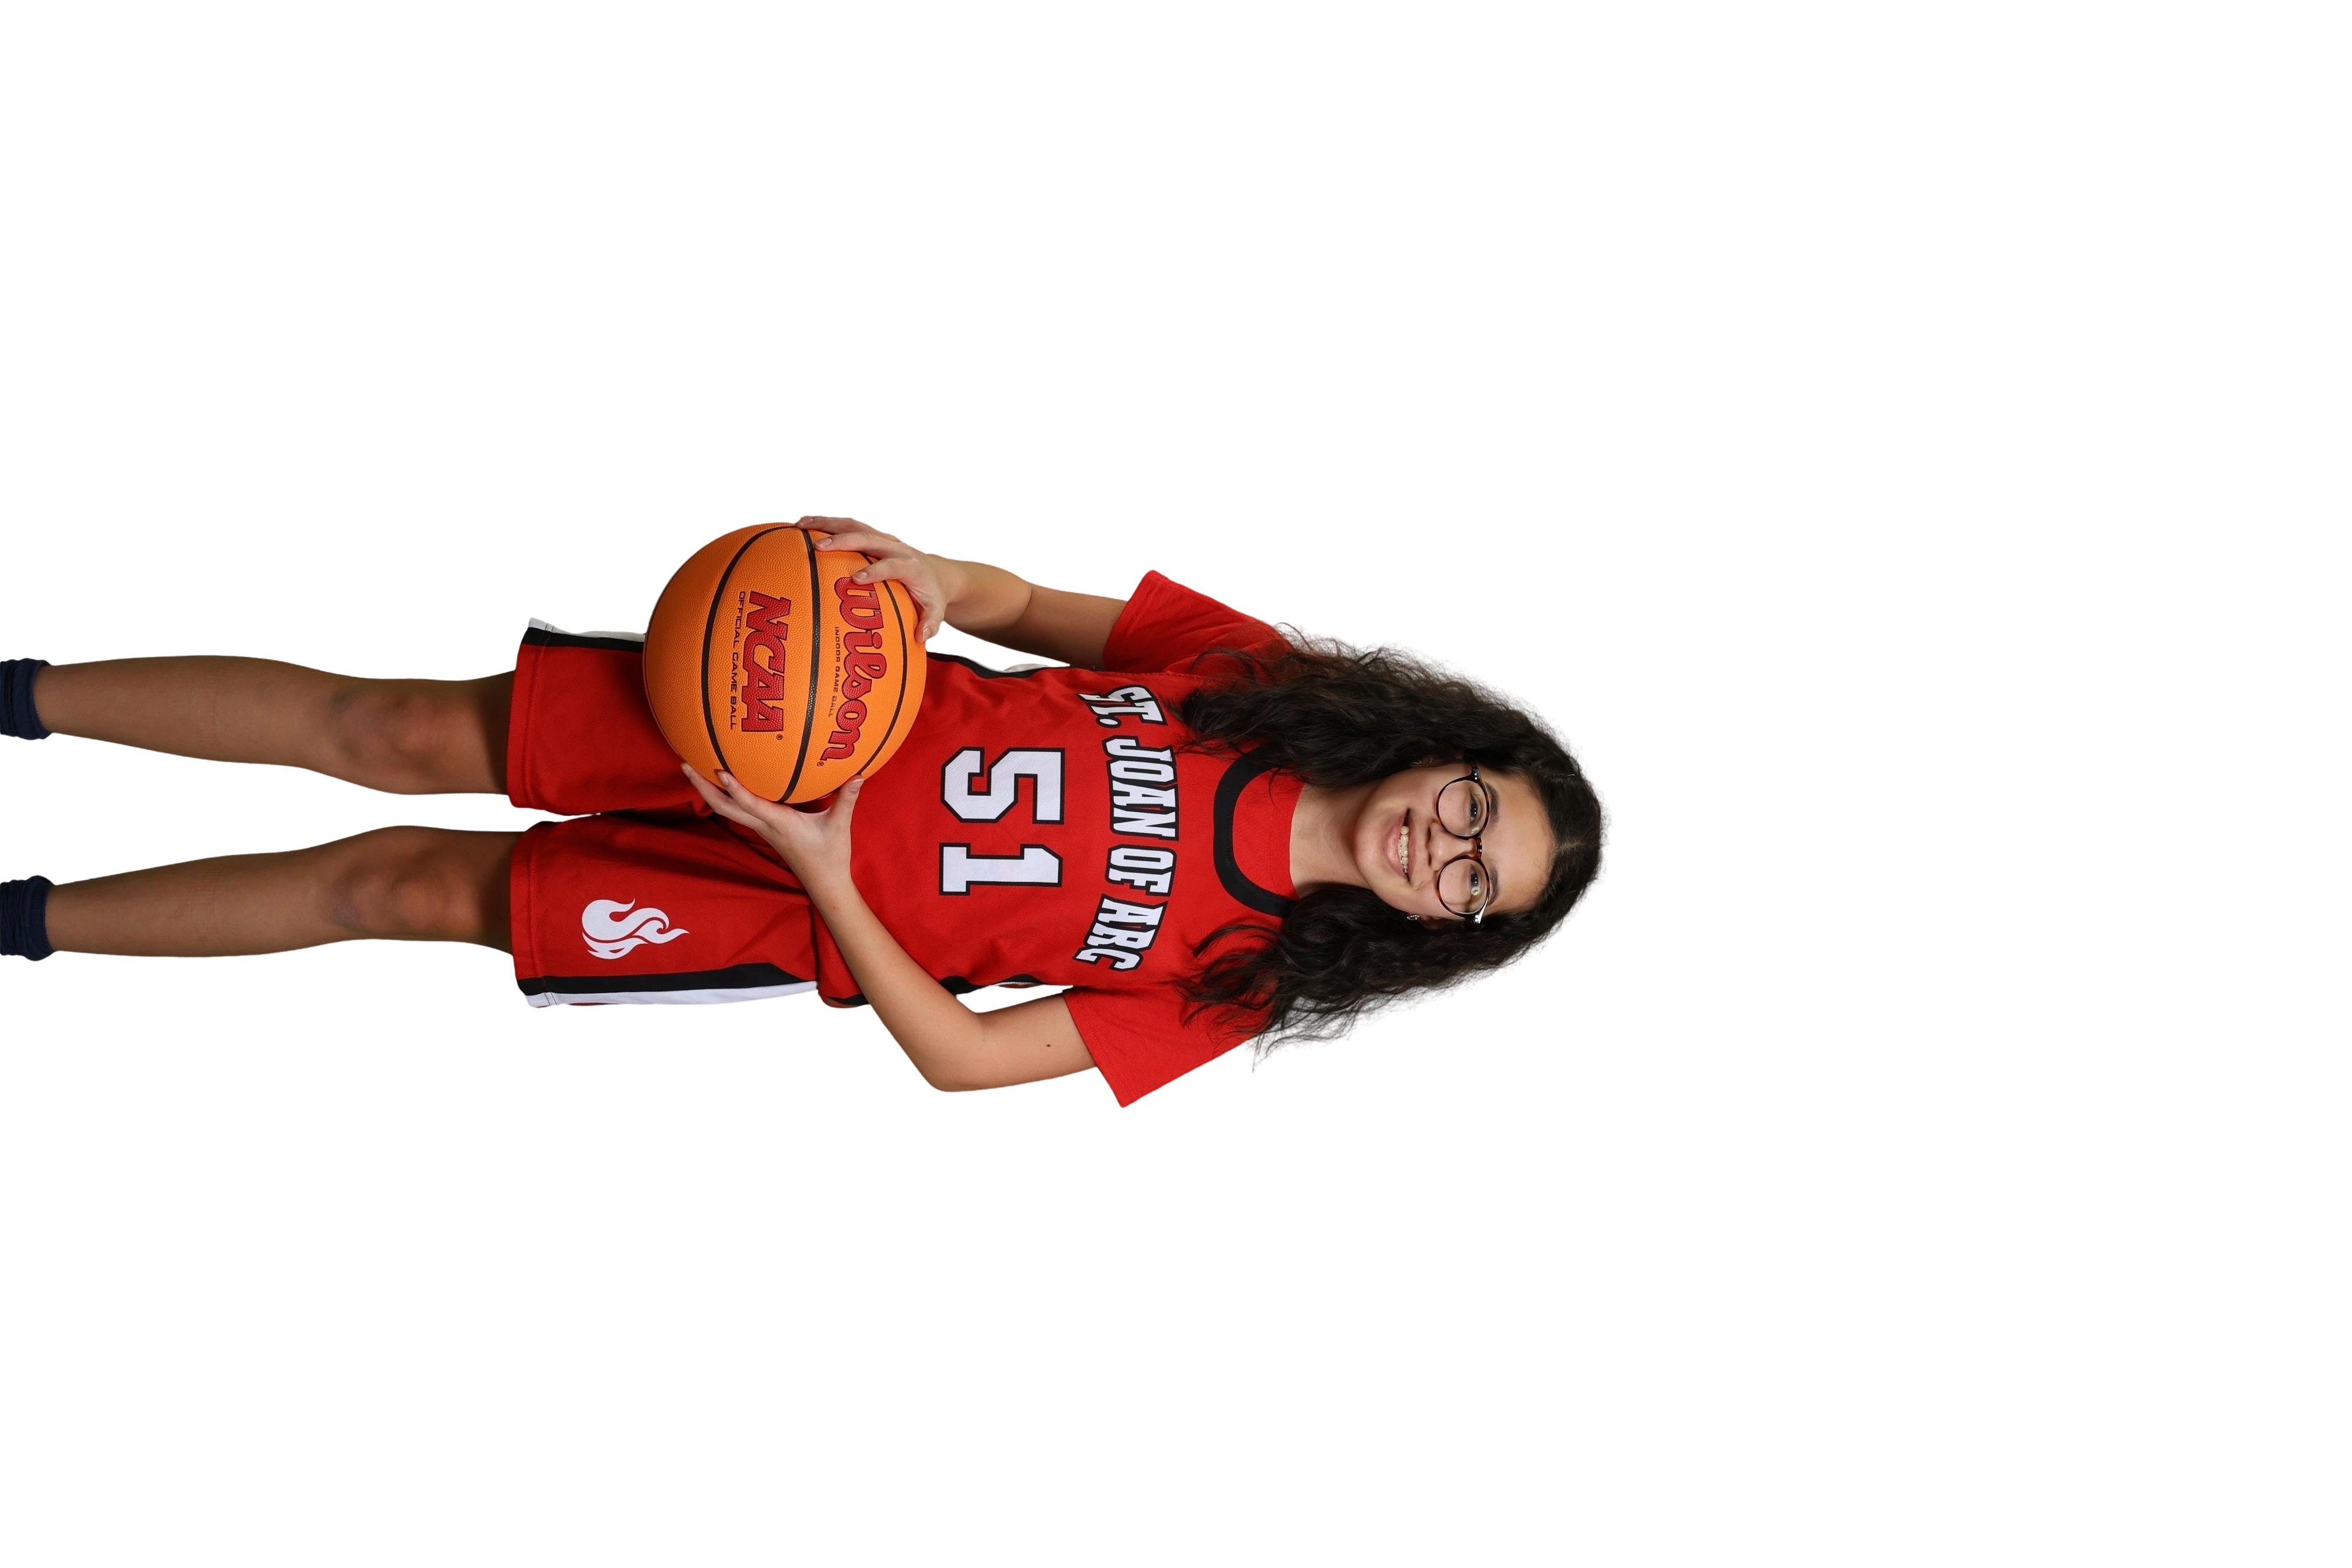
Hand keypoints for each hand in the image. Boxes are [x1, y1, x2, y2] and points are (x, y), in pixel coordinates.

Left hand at [681, 763, 863, 892]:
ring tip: (692, 768)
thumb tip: (859, 775)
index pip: (751, 805)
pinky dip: (724, 797)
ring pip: (726, 810)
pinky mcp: (765, 830)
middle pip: (724, 807)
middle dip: (703, 787)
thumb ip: (847, 799)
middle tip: (684, 763)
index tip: (719, 770)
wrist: (824, 884)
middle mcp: (764, 826)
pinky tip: (721, 783)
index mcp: (779, 823)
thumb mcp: (839, 826)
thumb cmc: (830, 856)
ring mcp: (761, 829)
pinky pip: (737, 811)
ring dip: (707, 791)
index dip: (735, 789)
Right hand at [793, 512, 953, 643]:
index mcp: (909, 565)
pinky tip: (803, 526)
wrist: (936, 571)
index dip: (875, 570)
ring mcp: (882, 538)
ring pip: (854, 525)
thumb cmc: (931, 594)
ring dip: (827, 524)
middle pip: (868, 537)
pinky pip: (848, 525)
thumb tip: (920, 638)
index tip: (857, 578)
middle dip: (844, 541)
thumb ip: (930, 623)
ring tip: (800, 526)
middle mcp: (895, 546)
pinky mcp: (872, 535)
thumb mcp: (935, 610)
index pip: (892, 565)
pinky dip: (825, 523)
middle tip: (819, 548)